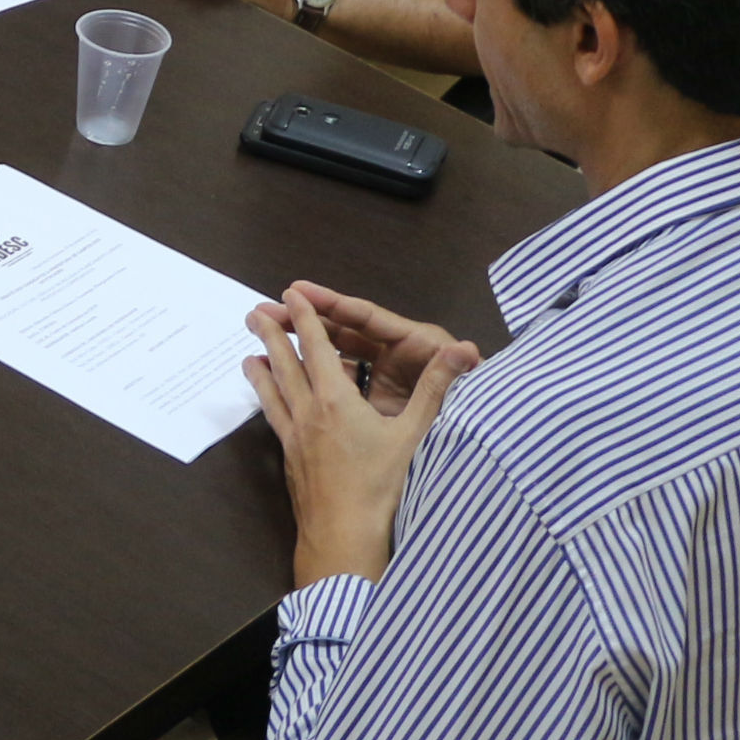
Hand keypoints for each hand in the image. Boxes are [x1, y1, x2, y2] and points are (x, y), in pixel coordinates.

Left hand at [246, 284, 471, 582]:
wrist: (343, 538)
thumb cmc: (381, 488)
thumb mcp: (414, 436)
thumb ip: (435, 390)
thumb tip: (462, 351)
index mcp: (337, 401)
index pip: (317, 348)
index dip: (306, 319)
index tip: (291, 295)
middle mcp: (308, 413)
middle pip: (284, 364)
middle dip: (271, 335)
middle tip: (253, 312)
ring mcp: (295, 437)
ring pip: (272, 392)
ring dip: (261, 368)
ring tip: (249, 353)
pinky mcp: (290, 459)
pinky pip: (274, 419)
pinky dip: (267, 401)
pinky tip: (268, 404)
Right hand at [278, 282, 481, 419]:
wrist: (476, 447)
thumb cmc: (468, 414)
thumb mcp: (458, 395)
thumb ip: (453, 374)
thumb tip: (469, 350)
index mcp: (413, 344)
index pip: (366, 317)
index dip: (332, 304)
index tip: (298, 291)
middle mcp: (394, 354)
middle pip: (343, 330)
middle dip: (306, 318)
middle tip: (266, 309)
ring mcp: (382, 378)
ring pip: (334, 354)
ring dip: (302, 343)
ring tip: (264, 333)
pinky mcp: (374, 401)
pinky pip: (338, 381)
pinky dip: (312, 375)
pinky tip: (281, 372)